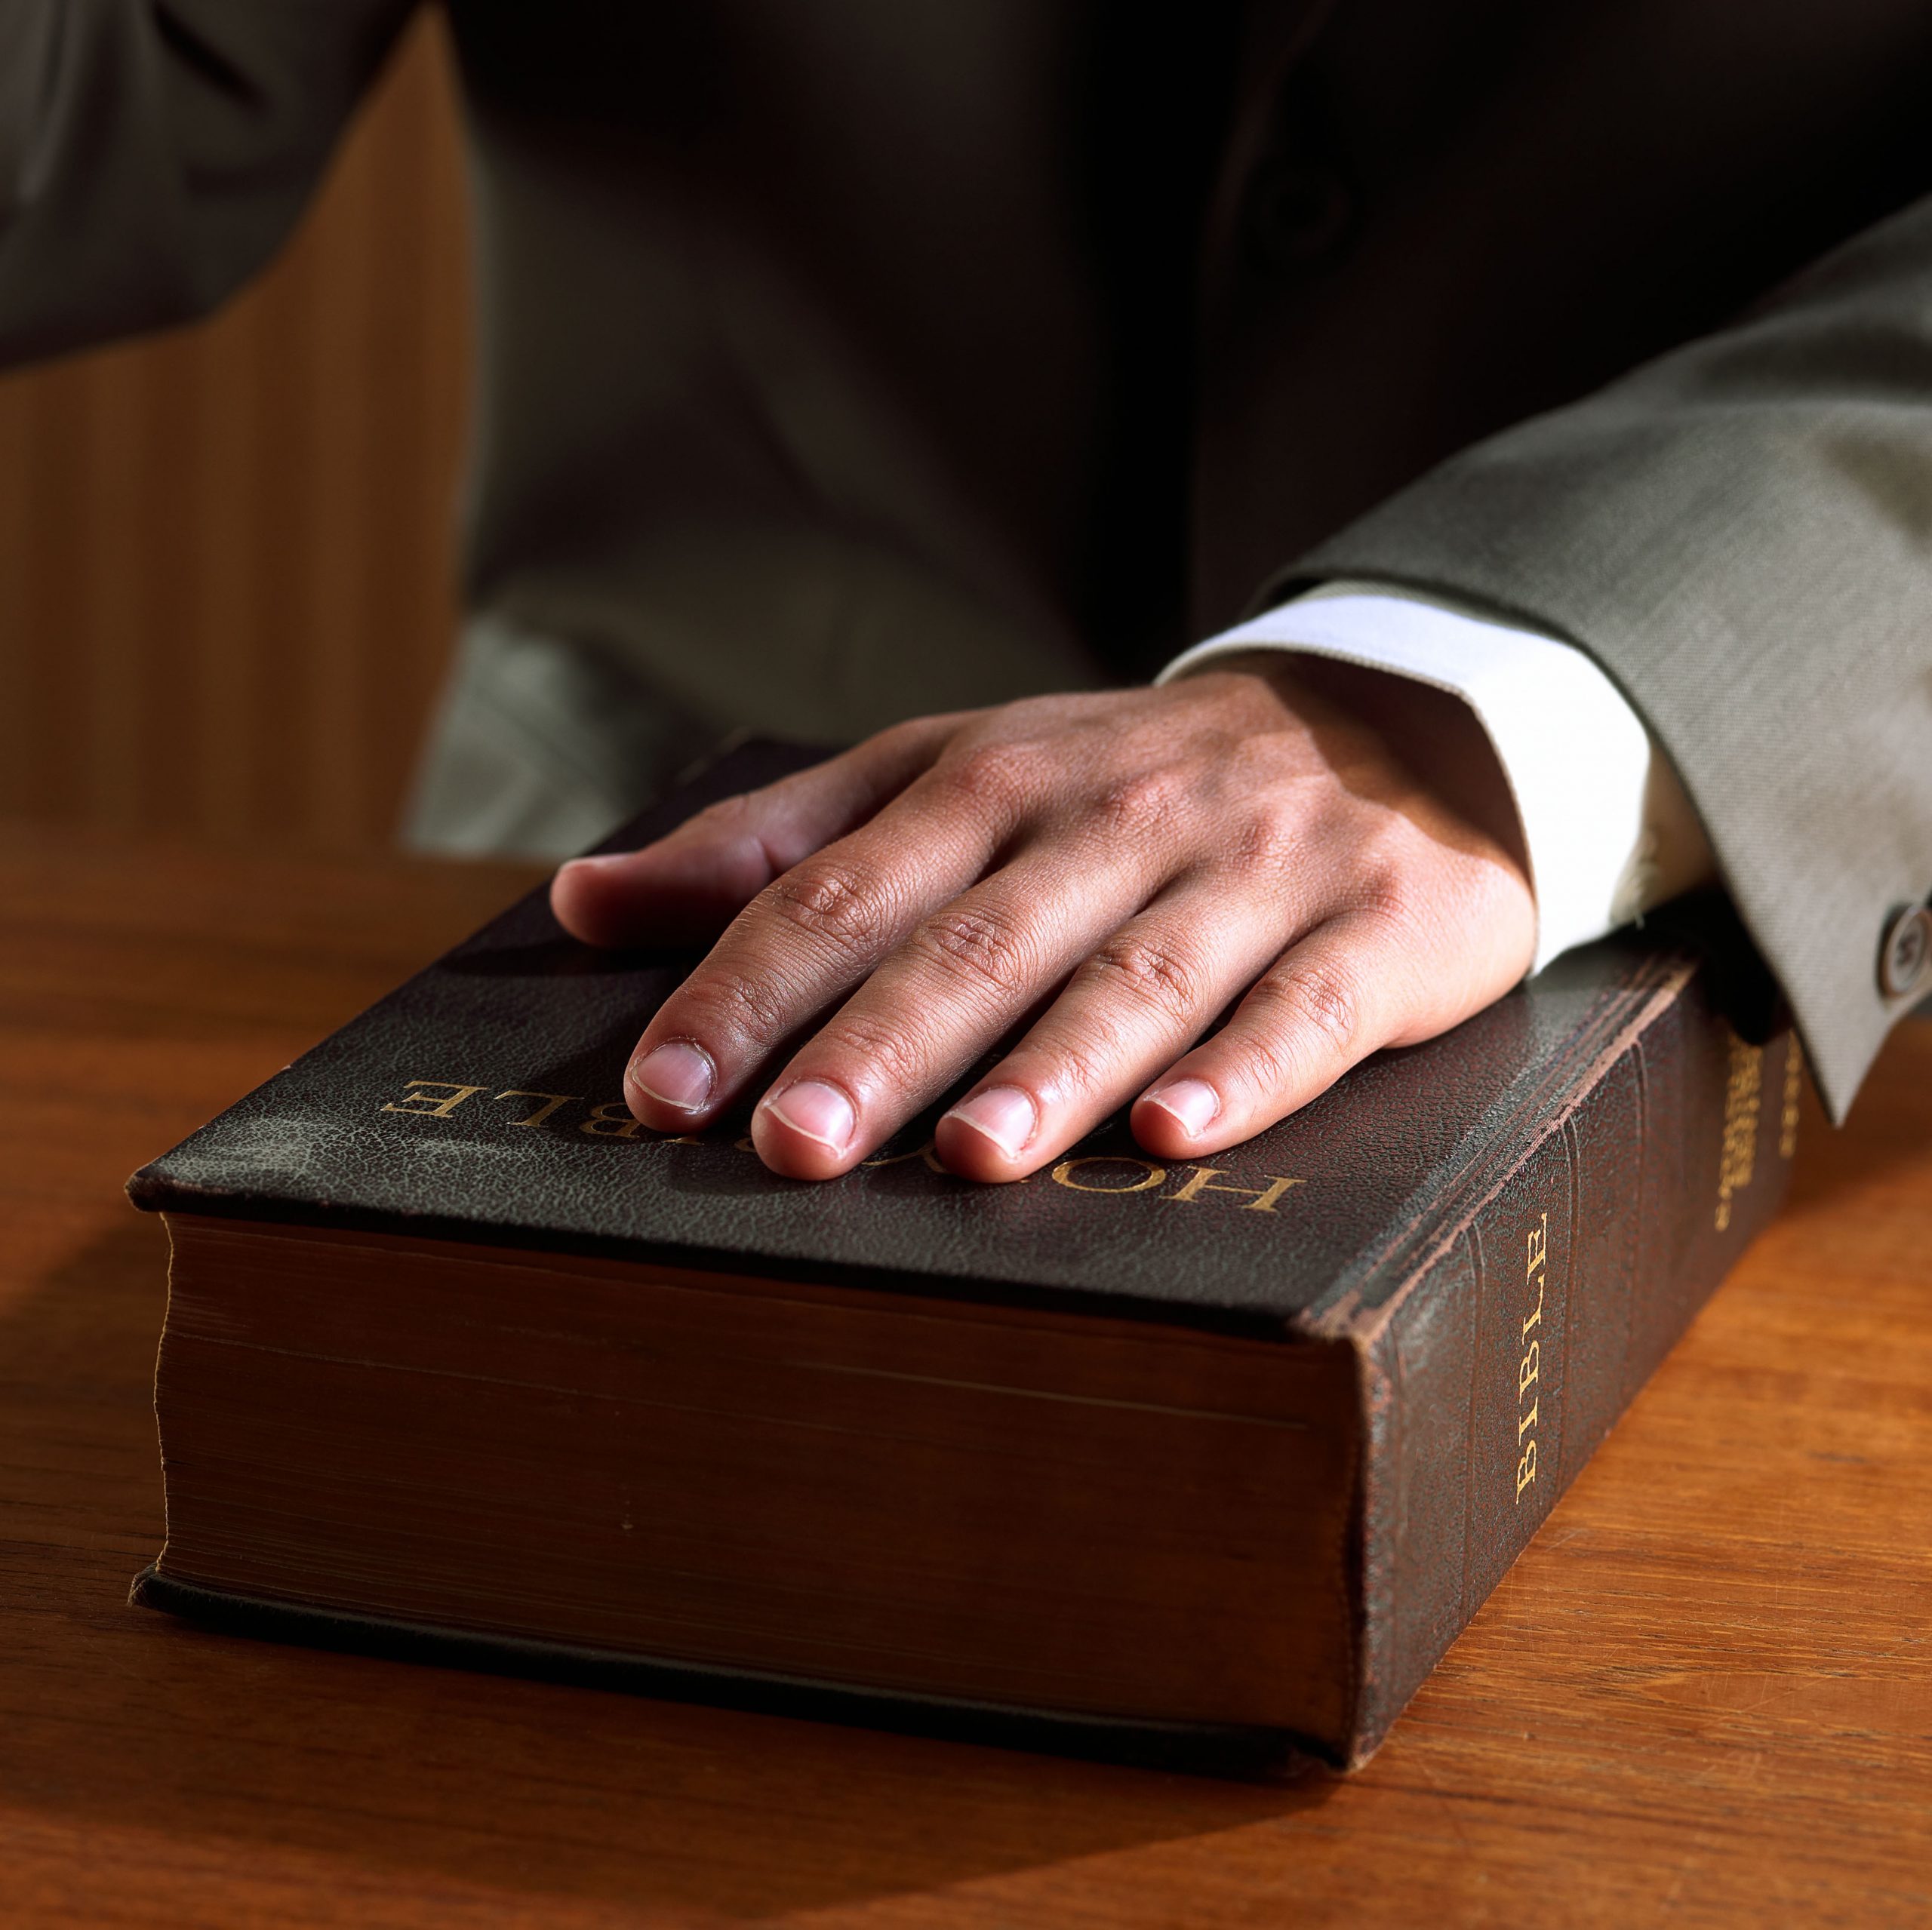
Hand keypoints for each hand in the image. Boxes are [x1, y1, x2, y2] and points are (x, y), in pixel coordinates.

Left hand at [550, 664, 1536, 1181]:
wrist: (1385, 720)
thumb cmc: (1122, 780)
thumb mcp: (949, 771)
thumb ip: (779, 840)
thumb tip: (584, 899)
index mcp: (990, 782)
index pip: (845, 888)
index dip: (749, 987)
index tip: (662, 1090)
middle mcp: (1110, 820)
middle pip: (978, 940)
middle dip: (878, 1043)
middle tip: (789, 1146)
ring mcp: (1245, 875)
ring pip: (1133, 976)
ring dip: (1049, 1068)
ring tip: (966, 1156)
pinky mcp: (1368, 932)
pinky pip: (1303, 1009)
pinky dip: (1241, 1071)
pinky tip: (1174, 1136)